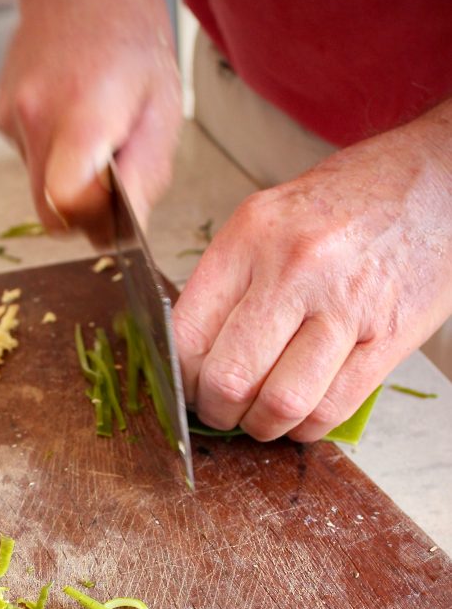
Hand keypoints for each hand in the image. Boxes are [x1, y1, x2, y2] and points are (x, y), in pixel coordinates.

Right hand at [0, 0, 180, 246]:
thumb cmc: (131, 39)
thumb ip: (146, 175)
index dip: (93, 221)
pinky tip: (71, 114)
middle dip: (84, 214)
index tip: (116, 209)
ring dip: (71, 180)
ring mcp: (10, 117)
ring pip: (40, 190)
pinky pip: (31, 163)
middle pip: (50, 211)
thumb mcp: (162, 106)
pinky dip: (54, 155)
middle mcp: (36, 116)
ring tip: (96, 128)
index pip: (67, 202)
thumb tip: (129, 231)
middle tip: (115, 179)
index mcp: (84, 112)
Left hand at [172, 100, 451, 440]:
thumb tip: (193, 353)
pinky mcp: (387, 337)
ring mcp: (344, 304)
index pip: (188, 333)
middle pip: (229, 377)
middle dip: (216, 411)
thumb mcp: (272, 217)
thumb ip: (231, 279)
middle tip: (221, 410)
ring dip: (262, 426)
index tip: (189, 387)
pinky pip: (331, 408)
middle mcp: (294, 267)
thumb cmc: (352, 201)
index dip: (182, 378)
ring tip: (262, 416)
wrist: (436, 182)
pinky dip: (307, 426)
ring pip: (280, 403)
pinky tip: (302, 413)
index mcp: (251, 235)